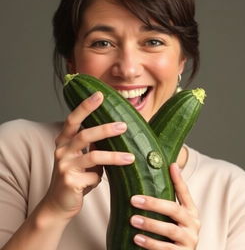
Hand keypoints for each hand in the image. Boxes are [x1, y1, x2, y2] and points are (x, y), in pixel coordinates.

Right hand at [43, 91, 134, 218]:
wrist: (59, 203)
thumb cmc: (75, 176)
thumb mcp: (82, 158)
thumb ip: (93, 146)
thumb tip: (116, 133)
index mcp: (64, 141)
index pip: (73, 119)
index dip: (85, 106)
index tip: (100, 95)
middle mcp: (62, 151)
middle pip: (84, 135)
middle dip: (105, 129)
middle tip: (123, 126)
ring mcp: (64, 166)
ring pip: (93, 156)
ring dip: (114, 156)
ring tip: (130, 157)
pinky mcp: (70, 181)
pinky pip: (93, 177)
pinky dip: (99, 178)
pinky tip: (99, 180)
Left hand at [130, 163, 199, 249]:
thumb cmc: (172, 233)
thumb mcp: (173, 216)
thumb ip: (167, 199)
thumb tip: (161, 172)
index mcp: (190, 212)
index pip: (185, 193)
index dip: (178, 179)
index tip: (171, 165)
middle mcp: (193, 225)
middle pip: (174, 210)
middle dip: (153, 204)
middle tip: (134, 200)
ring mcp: (189, 240)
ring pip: (170, 229)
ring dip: (150, 224)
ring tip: (133, 220)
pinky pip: (166, 249)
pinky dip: (151, 244)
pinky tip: (137, 239)